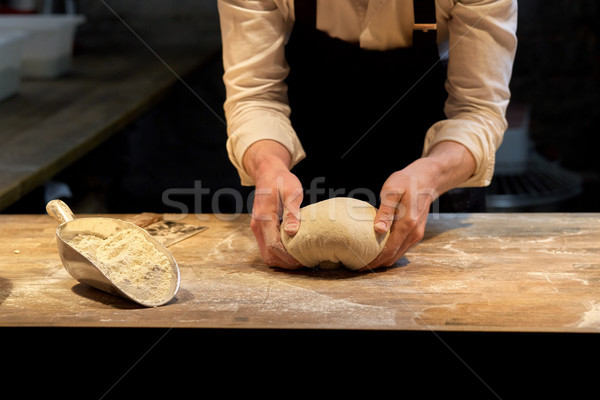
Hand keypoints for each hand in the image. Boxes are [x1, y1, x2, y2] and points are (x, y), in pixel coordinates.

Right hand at [244, 140, 303, 267]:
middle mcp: (257, 226)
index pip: (274, 246)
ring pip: (266, 253)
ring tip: (299, 259)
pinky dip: (278, 254)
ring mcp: (256, 227)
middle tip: (304, 263)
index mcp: (264, 218)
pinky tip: (292, 251)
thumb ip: (292, 212)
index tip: (303, 260)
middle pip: (268, 255)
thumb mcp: (291, 192)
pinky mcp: (260, 228)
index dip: (288, 257)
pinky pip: (266, 246)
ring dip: (281, 260)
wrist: (267, 172)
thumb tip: (292, 232)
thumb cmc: (281, 181)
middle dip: (285, 263)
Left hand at [362, 141, 475, 269]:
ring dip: (382, 260)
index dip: (373, 261)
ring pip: (398, 255)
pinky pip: (401, 248)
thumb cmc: (406, 181)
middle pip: (392, 257)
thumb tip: (378, 231)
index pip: (388, 251)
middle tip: (356, 266)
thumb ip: (385, 211)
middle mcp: (414, 233)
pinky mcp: (416, 233)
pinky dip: (389, 253)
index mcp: (407, 224)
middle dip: (375, 264)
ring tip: (364, 259)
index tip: (358, 266)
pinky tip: (377, 250)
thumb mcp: (392, 191)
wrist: (428, 178)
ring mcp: (417, 235)